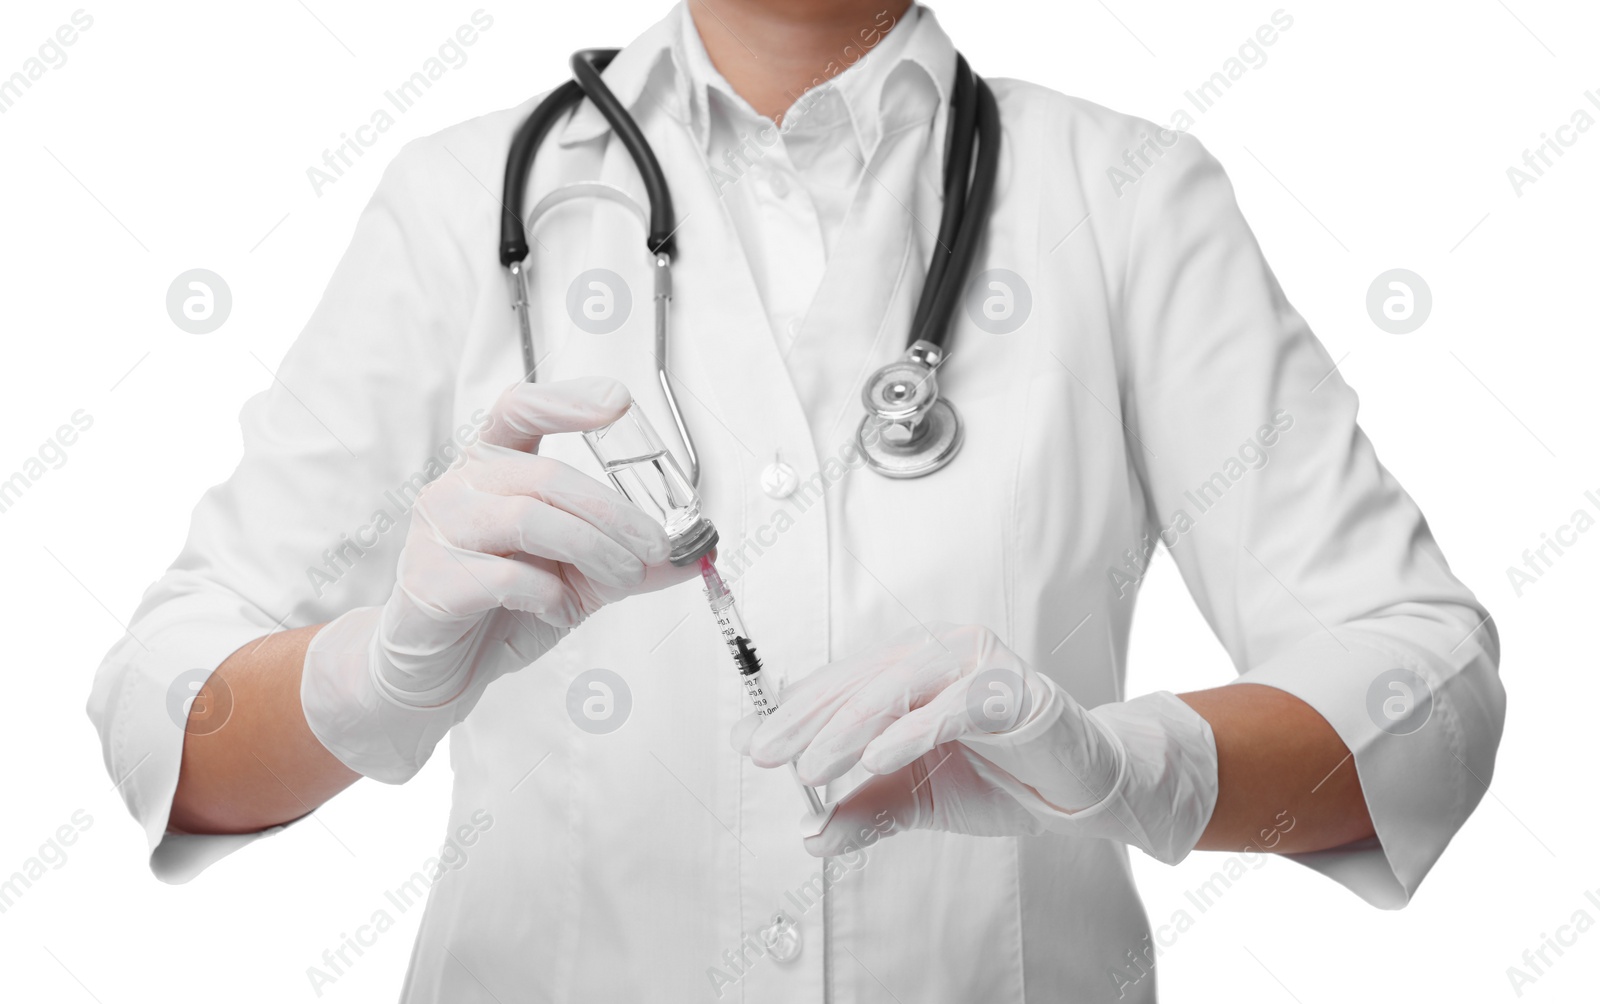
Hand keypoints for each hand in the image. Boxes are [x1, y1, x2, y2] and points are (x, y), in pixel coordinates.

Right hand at [302, 377, 694, 781]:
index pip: (518, 410)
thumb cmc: (501, 608)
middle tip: (653, 547)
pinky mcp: (430, 581)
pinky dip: (550, 597)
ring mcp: (437, 532)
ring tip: (619, 580)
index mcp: (490, 470)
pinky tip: (560, 612)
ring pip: (528, 519)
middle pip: (545, 475)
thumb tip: (693, 553)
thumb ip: (628, 559)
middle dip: (613, 512)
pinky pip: (504, 577)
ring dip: (592, 550)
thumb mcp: (579, 577)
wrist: (438, 668)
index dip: (565, 400)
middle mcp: (457, 489)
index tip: (617, 404)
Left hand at [734, 623, 1217, 863]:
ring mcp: (979, 663)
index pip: (844, 681)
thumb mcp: (916, 798)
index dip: (796, 711)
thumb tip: (810, 836)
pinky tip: (876, 757)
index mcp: (915, 664)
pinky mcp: (1013, 690)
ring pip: (899, 685)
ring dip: (850, 728)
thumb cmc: (1001, 777)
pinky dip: (913, 730)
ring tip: (813, 768)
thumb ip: (864, 808)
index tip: (756, 744)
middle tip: (769, 756)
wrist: (1080, 791)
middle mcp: (943, 651)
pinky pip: (954, 705)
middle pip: (861, 678)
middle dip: (809, 720)